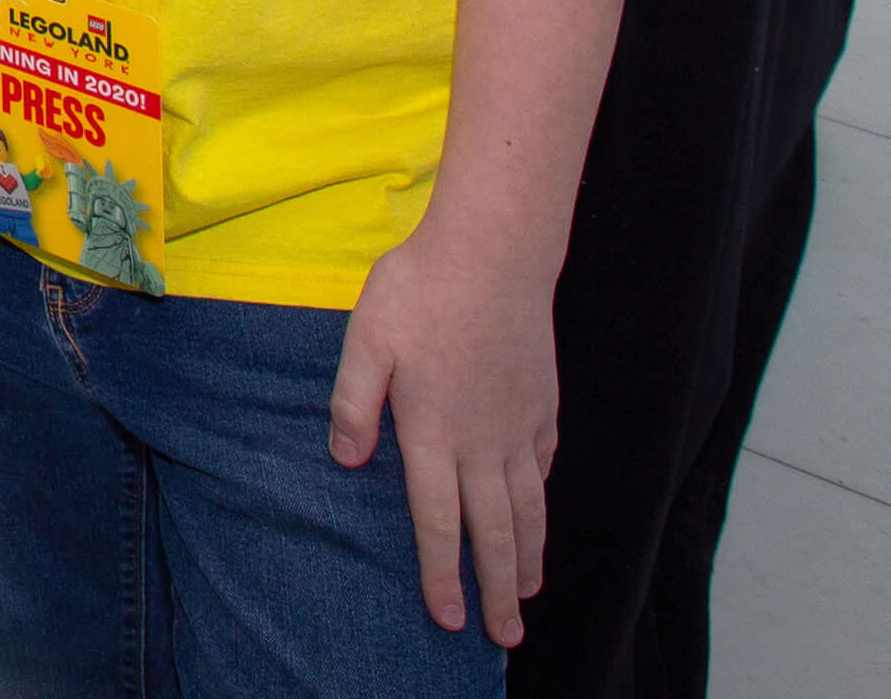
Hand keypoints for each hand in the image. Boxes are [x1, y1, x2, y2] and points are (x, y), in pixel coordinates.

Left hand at [333, 222, 561, 645]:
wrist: (493, 254)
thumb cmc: (419, 291)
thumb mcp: (365, 341)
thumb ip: (353, 404)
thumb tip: (346, 462)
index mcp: (433, 433)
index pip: (437, 521)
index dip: (441, 573)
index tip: (448, 617)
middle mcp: (483, 442)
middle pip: (494, 532)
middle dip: (497, 590)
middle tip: (503, 635)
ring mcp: (519, 425)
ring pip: (529, 508)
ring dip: (530, 557)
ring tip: (529, 595)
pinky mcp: (543, 403)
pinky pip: (544, 465)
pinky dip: (542, 498)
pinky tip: (539, 513)